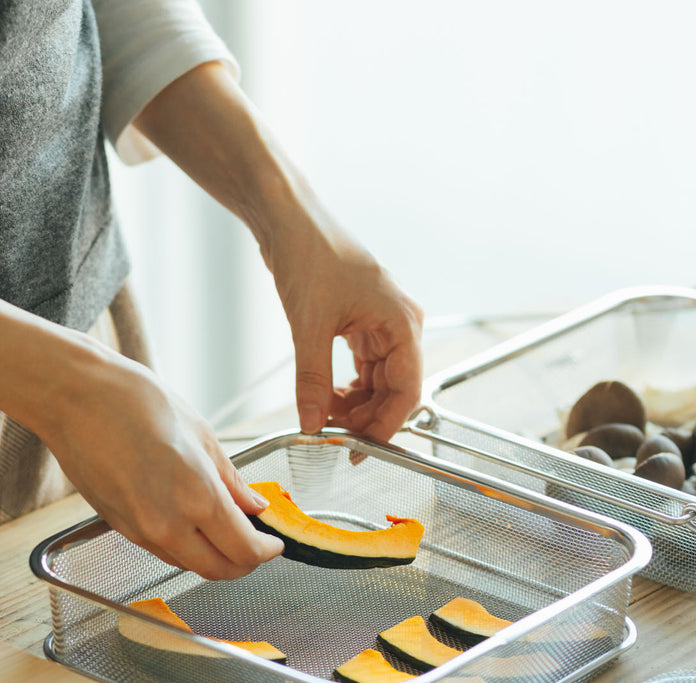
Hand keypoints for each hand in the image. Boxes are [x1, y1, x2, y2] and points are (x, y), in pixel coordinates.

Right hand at [37, 347, 283, 579]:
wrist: (74, 398)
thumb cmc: (133, 401)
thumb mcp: (200, 433)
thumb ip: (231, 480)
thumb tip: (255, 505)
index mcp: (197, 497)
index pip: (245, 551)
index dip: (267, 551)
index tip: (274, 541)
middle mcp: (169, 525)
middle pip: (220, 571)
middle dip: (245, 562)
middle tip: (256, 542)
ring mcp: (141, 531)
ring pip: (190, 565)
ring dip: (215, 556)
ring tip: (226, 529)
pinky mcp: (121, 528)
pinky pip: (164, 551)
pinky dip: (186, 547)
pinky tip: (193, 523)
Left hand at [263, 204, 423, 440]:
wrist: (288, 219)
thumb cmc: (310, 253)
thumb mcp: (309, 326)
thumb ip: (313, 380)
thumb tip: (313, 424)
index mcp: (402, 322)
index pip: (407, 391)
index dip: (385, 426)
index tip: (361, 450)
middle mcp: (398, 324)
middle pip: (394, 389)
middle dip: (366, 417)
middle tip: (334, 438)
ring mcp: (379, 323)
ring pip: (377, 381)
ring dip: (354, 404)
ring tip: (323, 416)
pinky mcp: (359, 322)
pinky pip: (361, 367)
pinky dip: (344, 387)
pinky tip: (324, 398)